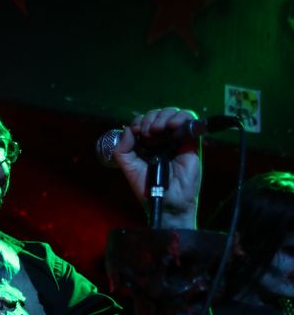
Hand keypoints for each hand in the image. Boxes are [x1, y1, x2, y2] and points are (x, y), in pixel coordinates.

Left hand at [112, 107, 200, 228]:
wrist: (167, 201)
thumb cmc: (148, 187)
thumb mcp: (129, 168)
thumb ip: (123, 150)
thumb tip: (128, 129)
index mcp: (147, 143)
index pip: (144, 121)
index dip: (140, 121)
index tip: (137, 131)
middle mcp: (162, 139)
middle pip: (158, 114)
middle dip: (150, 118)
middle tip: (147, 132)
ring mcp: (177, 139)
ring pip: (173, 113)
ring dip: (163, 116)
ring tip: (158, 130)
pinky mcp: (191, 141)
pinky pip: (190, 119)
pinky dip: (181, 117)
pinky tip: (172, 126)